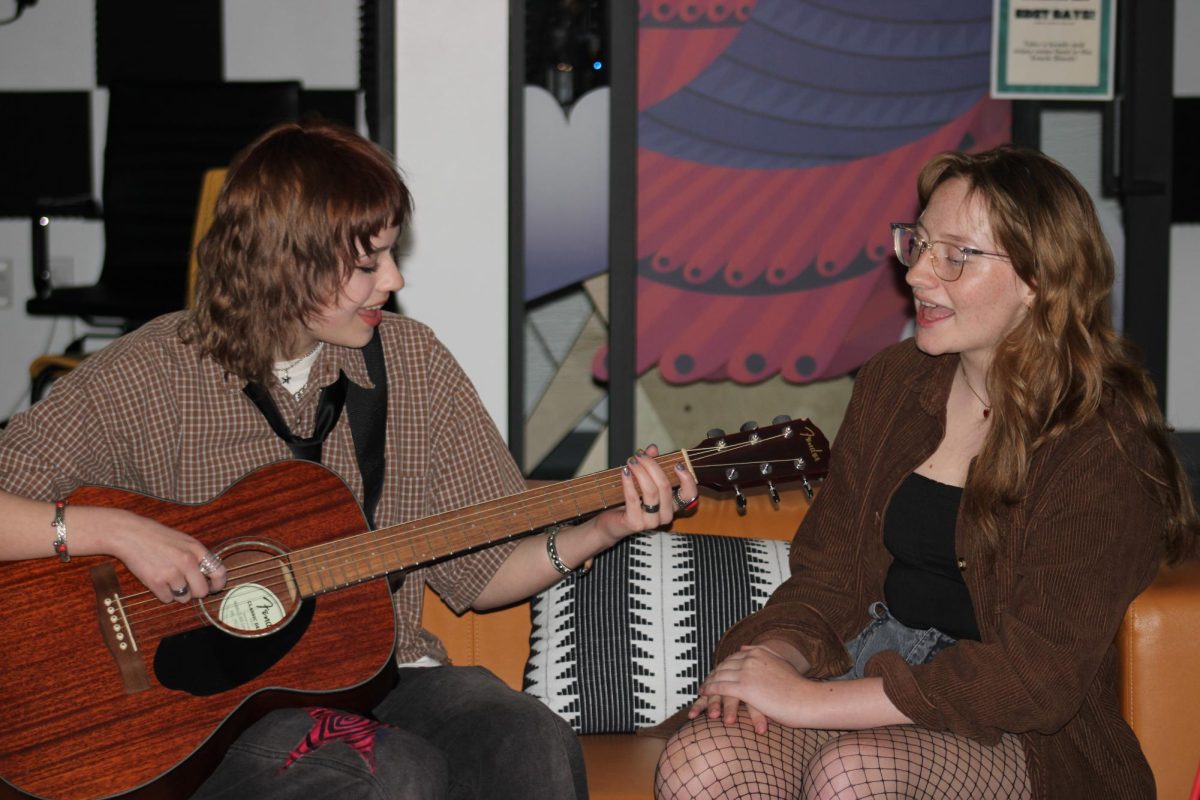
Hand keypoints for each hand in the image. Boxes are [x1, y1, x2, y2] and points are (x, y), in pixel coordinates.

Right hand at [75, 506, 227, 604]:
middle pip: (201, 591)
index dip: (218, 584)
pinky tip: (158, 581)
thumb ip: (196, 557)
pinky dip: (164, 594)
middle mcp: (187, 562)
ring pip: (184, 598)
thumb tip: (208, 576)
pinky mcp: (156, 582)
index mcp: (196, 549)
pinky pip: (167, 599)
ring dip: (178, 593)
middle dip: (195, 592)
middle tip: (187, 587)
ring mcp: (172, 573)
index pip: (218, 572)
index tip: (214, 587)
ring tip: (168, 580)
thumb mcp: (183, 541)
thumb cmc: (157, 537)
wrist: (130, 534)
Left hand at [592, 444, 698, 543]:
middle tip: (639, 455)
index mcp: (672, 505)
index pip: (689, 494)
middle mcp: (665, 515)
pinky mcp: (635, 524)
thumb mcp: (642, 480)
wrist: (611, 523)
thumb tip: (653, 448)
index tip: (677, 464)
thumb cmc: (629, 501)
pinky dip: (629, 482)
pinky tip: (624, 472)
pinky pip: (634, 499)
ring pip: (651, 492)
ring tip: (631, 461)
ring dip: (640, 472)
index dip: (687, 479)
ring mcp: (651, 522)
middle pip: (665, 486)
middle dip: (652, 466)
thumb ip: (650, 465)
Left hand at [691, 644, 808, 732]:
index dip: (722, 667)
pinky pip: (720, 687)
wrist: (807, 700)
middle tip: (704, 683)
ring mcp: (747, 672)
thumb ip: (764, 653)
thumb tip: (743, 648)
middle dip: (712, 675)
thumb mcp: (781, 663)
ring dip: (708, 683)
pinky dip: (709, 690)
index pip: (733, 658)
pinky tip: (704, 695)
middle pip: (724, 665)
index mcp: (760, 652)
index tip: (715, 675)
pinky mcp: (745, 688)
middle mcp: (751, 658)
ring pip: (719, 675)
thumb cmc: (798, 688)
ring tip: (701, 691)